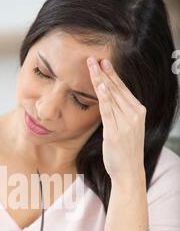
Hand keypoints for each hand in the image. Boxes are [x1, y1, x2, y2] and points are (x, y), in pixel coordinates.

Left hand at [87, 56, 146, 183]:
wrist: (129, 172)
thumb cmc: (125, 152)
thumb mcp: (126, 129)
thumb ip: (119, 114)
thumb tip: (107, 101)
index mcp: (138, 112)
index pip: (123, 89)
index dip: (112, 75)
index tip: (103, 63)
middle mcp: (134, 115)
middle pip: (117, 89)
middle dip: (104, 73)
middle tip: (94, 58)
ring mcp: (126, 123)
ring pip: (111, 97)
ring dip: (100, 80)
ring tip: (91, 67)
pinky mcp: (116, 132)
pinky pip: (109, 111)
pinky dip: (104, 98)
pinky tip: (99, 86)